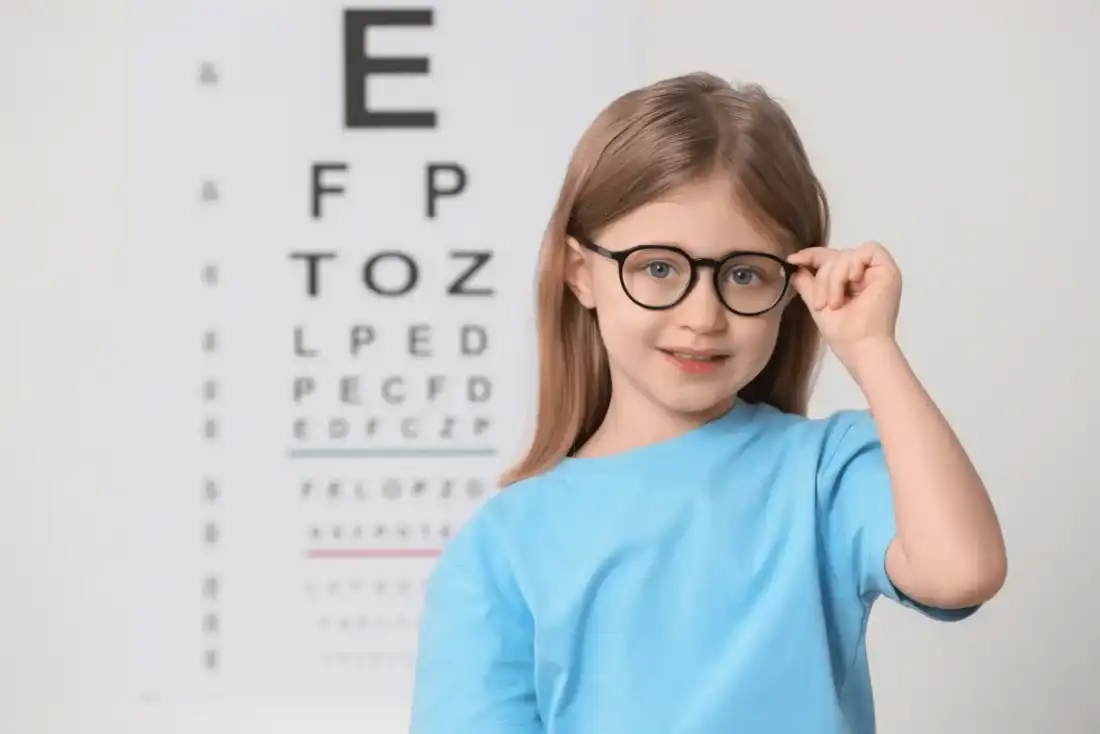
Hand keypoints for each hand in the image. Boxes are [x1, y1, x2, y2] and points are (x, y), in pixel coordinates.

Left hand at [787, 242, 901, 369]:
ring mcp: (877, 272)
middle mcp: (865, 274)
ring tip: (835, 303)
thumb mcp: (817, 302)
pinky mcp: (889, 270)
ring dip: (835, 278)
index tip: (793, 260)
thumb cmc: (842, 333)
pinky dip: (854, 264)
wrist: (860, 347)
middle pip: (836, 255)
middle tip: (821, 304)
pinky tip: (853, 281)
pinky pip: (869, 250)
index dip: (811, 255)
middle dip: (823, 277)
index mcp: (850, 281)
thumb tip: (793, 265)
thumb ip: (807, 283)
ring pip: (847, 254)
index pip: (829, 257)